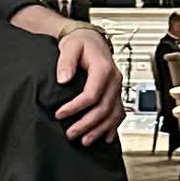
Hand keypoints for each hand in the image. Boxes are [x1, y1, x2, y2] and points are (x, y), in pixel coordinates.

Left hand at [53, 26, 124, 143]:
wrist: (91, 40)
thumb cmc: (80, 43)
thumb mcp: (70, 47)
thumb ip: (66, 61)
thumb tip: (64, 78)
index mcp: (103, 69)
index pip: (92, 94)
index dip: (75, 107)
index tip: (60, 114)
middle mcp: (114, 80)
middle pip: (104, 108)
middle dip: (87, 124)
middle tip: (70, 134)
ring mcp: (117, 88)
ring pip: (113, 114)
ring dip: (100, 129)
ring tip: (85, 141)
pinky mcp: (115, 93)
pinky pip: (120, 113)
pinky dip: (113, 126)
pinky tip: (106, 137)